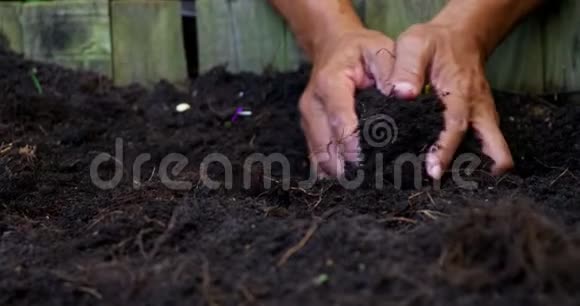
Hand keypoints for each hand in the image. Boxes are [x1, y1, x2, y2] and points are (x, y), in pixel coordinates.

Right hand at [300, 27, 394, 177]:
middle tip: (376, 182)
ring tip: (368, 184)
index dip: (354, 146)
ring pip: (320, 158)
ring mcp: (308, 121)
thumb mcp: (381, 49)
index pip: (340, 121)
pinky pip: (317, 160)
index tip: (372, 165)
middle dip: (349, 168)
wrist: (333, 47)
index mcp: (329, 83)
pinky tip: (356, 179)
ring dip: (342, 174)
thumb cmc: (362, 50)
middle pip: (326, 146)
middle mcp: (312, 105)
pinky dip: (335, 172)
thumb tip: (403, 95)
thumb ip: (393, 70)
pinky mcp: (309, 132)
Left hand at [386, 22, 513, 179]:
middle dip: (481, 170)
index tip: (434, 171)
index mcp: (460, 92)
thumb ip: (406, 67)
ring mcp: (483, 116)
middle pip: (493, 147)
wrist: (461, 36)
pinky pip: (485, 145)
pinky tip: (453, 173)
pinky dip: (476, 160)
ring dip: (480, 168)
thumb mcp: (414, 44)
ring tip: (452, 189)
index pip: (456, 125)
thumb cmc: (434, 43)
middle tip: (454, 189)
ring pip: (494, 150)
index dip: (446, 150)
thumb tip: (401, 94)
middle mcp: (478, 108)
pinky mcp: (481, 121)